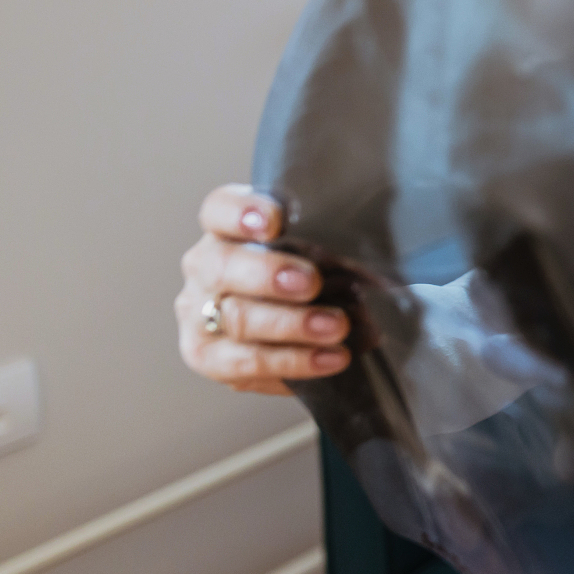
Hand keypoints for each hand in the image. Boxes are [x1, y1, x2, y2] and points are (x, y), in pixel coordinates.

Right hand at [175, 184, 348, 395]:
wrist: (287, 328)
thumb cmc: (307, 275)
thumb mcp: (317, 250)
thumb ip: (328, 245)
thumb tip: (374, 262)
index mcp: (225, 229)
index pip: (220, 209)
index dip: (243, 212)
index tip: (274, 221)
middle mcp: (204, 267)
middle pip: (222, 265)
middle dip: (268, 274)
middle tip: (311, 283)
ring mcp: (198, 314)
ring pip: (235, 318)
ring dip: (290, 325)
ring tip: (336, 327)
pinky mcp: (208, 357)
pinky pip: (244, 364)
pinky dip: (292, 362)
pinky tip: (331, 358)